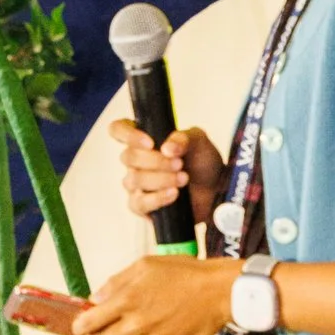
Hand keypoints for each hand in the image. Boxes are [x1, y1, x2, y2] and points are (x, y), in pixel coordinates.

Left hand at [74, 255, 238, 334]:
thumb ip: (116, 282)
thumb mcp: (145, 266)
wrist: (219, 292)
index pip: (88, 322)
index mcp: (126, 301)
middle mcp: (137, 325)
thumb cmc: (185, 274)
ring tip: (123, 334)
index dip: (79, 326)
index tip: (78, 326)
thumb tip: (95, 298)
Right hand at [111, 117, 223, 231]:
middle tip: (180, 164)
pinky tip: (174, 194)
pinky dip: (158, 198)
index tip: (150, 143)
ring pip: (134, 179)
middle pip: (128, 157)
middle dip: (156, 161)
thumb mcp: (199, 142)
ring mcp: (137, 184)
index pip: (119, 129)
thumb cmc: (203, 163)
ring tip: (184, 179)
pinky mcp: (142, 206)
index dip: (128, 134)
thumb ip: (183, 138)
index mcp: (145, 140)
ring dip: (161, 179)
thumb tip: (166, 148)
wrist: (215, 190)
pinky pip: (139, 203)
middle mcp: (136, 161)